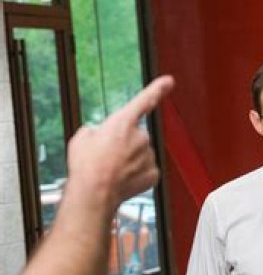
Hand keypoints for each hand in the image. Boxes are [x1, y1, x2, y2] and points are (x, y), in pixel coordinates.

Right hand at [66, 75, 174, 210]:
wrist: (94, 193)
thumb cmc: (86, 166)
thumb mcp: (82, 138)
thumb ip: (96, 131)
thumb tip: (99, 135)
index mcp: (122, 122)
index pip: (144, 101)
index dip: (158, 89)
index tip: (169, 81)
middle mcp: (140, 136)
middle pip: (136, 136)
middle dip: (125, 143)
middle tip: (108, 156)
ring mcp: (148, 155)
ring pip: (142, 153)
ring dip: (129, 159)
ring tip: (112, 169)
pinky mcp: (153, 173)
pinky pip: (146, 169)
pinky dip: (136, 173)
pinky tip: (123, 178)